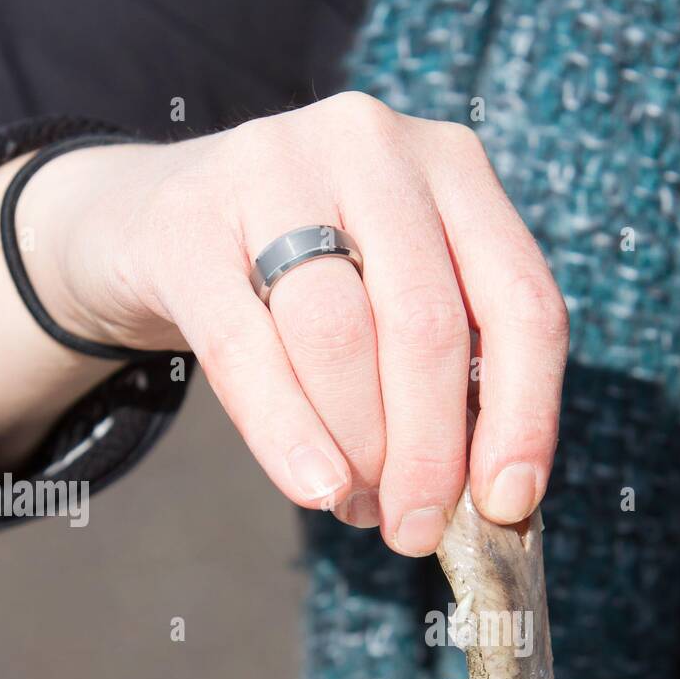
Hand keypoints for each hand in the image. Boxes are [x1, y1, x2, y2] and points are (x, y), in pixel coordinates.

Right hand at [11, 95, 569, 550]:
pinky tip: (313, 487)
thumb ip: (449, 377)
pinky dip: (287, 432)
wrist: (154, 221)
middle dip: (430, 452)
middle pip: (427, 326)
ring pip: (340, 336)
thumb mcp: (395, 299)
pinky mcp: (186, 220)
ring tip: (356, 504)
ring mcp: (274, 167)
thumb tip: (484, 502)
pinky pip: (245, 348)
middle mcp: (374, 147)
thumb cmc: (306, 283)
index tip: (506, 504)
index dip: (524, 416)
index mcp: (455, 169)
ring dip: (359, 448)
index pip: (521, 302)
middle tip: (415, 531)